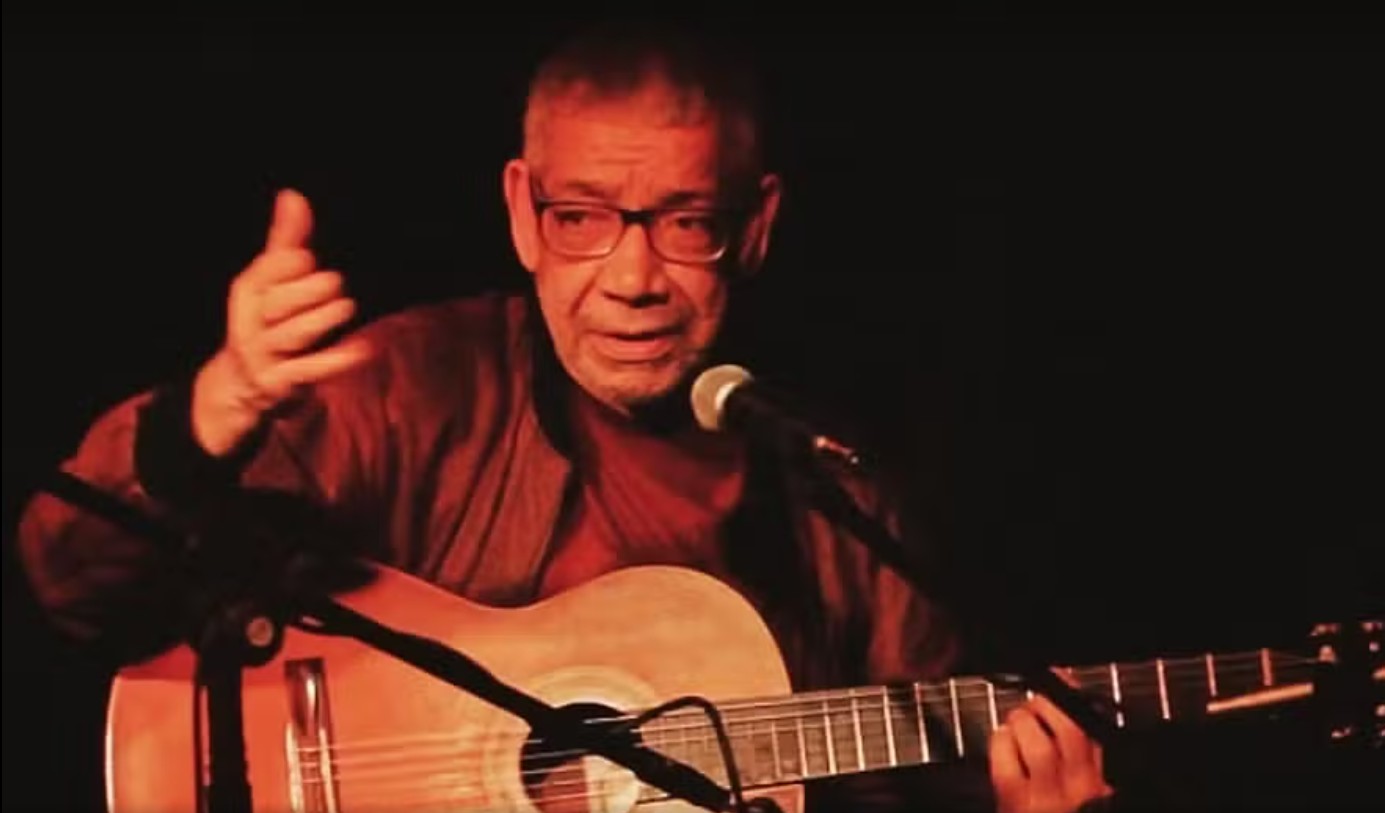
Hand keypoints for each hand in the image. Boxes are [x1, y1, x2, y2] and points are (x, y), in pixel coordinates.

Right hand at [192, 189, 371, 455]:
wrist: (242, 381)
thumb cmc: (266, 319)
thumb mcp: (270, 281)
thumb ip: (286, 241)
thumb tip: (293, 194)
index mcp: (248, 291)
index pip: (265, 274)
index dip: (287, 266)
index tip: (307, 259)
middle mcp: (251, 322)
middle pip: (279, 304)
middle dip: (307, 291)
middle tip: (335, 282)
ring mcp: (263, 354)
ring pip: (292, 335)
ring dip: (320, 320)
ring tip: (347, 305)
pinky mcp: (280, 382)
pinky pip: (307, 370)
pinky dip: (335, 361)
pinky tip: (364, 350)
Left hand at [989, 673, 1113, 812]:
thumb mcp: (1089, 796)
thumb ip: (1088, 760)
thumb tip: (1073, 709)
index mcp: (1102, 785)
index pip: (1095, 729)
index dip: (1076, 696)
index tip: (1063, 679)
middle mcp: (1079, 788)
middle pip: (1069, 728)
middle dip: (1048, 704)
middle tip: (1034, 704)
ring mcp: (1046, 795)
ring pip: (1035, 738)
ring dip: (1022, 721)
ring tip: (1017, 724)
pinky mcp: (1014, 800)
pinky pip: (1005, 754)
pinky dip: (1001, 740)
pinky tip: (1002, 742)